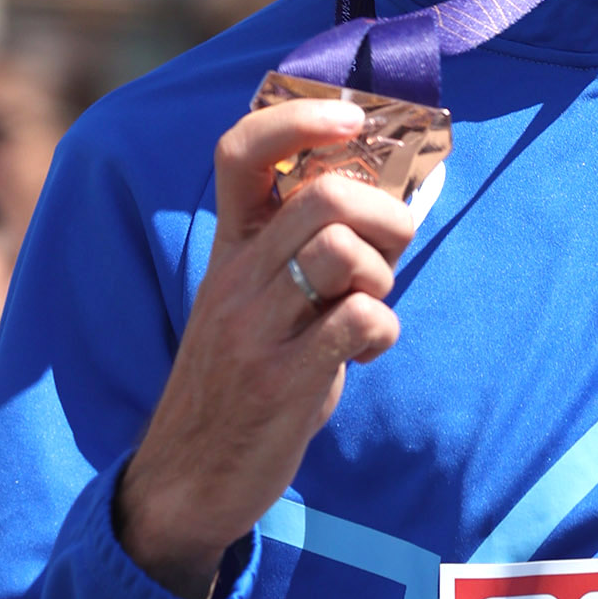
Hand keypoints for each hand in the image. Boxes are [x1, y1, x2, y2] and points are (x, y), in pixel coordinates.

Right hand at [117, 101, 415, 598]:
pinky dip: (381, 331)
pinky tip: (363, 353)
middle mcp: (235, 278)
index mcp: (228, 250)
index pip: (240, 152)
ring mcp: (254, 327)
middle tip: (390, 253)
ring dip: (383, 278)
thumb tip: (411, 193)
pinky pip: (361, 319)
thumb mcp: (259, 305)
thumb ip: (312, 251)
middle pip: (326, 197)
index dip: (298, 119)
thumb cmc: (242, 382)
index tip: (350, 119)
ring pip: (346, 252)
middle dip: (385, 216)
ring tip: (367, 311)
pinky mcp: (282, 379)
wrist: (185, 479)